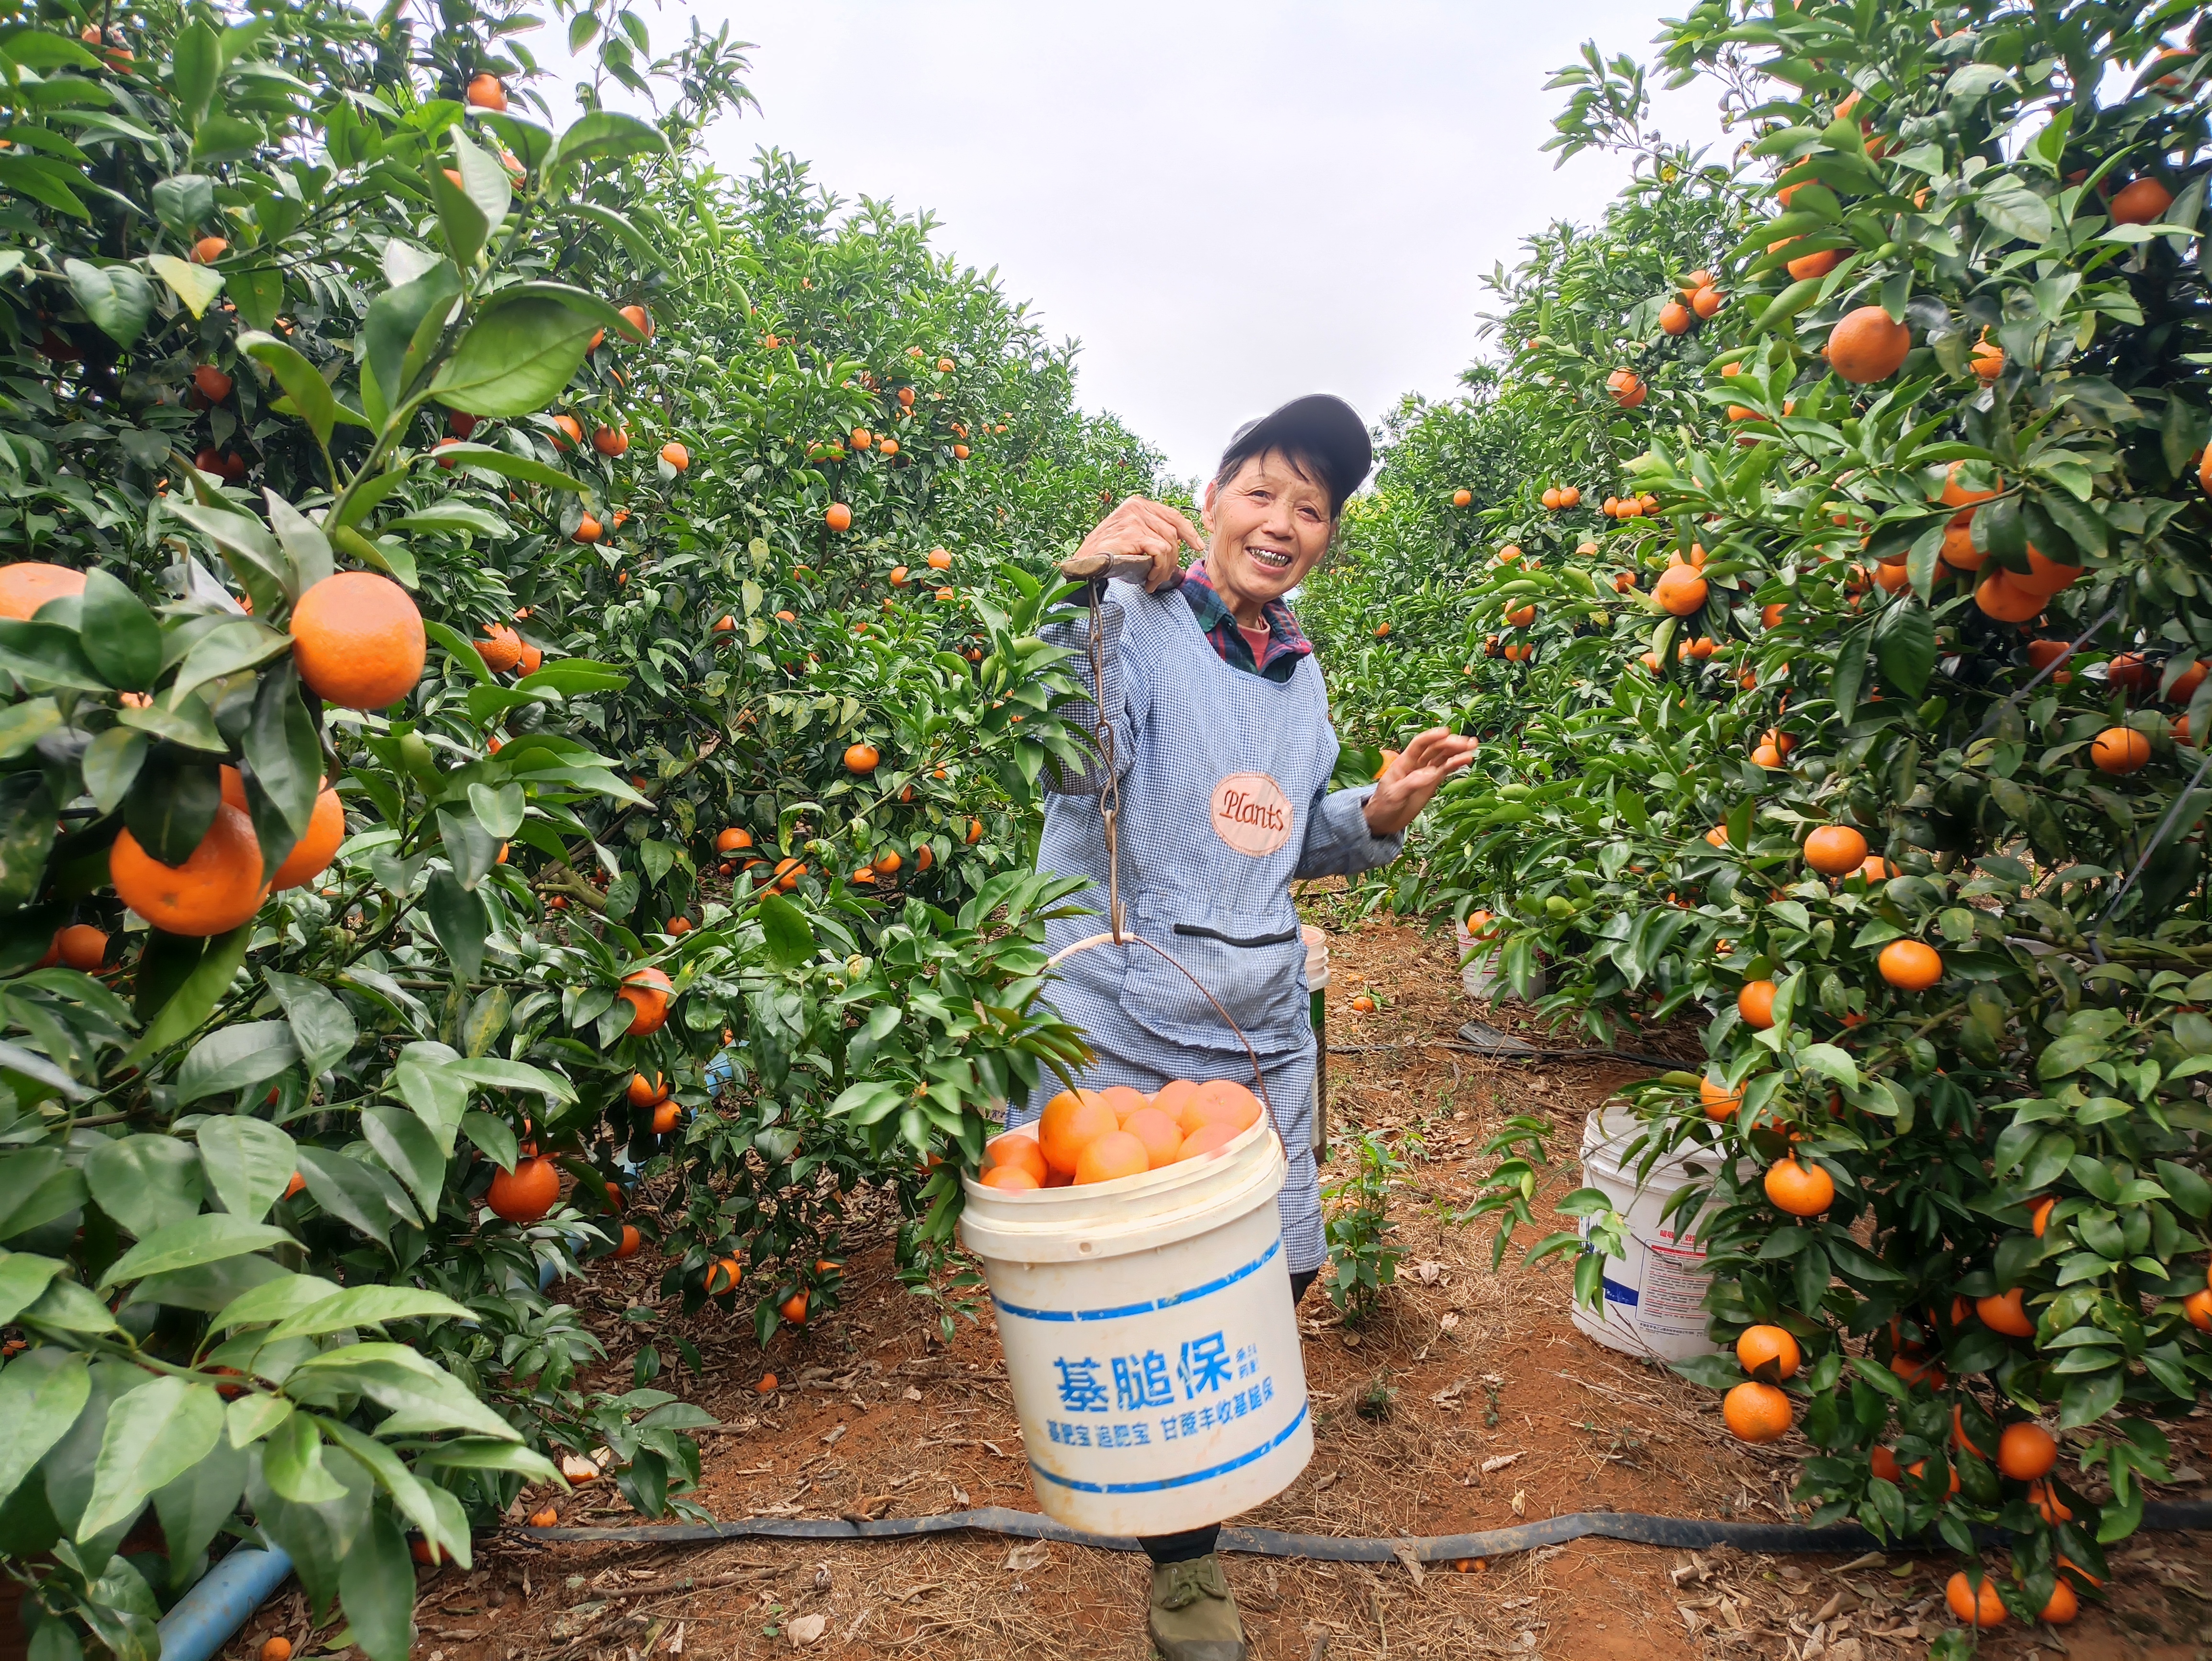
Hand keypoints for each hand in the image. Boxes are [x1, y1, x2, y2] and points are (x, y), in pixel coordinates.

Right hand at [1061, 495, 1204, 591]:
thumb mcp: (1132, 535)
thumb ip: (1151, 531)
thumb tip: (1179, 542)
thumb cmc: (1108, 552)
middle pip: (1172, 533)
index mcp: (1138, 503)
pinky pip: (1160, 551)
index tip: (1196, 545)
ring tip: (1154, 581)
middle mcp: (1136, 506)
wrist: (1084, 563)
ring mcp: (1133, 518)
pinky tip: (1150, 579)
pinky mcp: (1132, 533)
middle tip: (1163, 577)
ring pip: (1168, 544)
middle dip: (1173, 559)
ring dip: (1165, 569)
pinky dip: (1159, 568)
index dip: (1188, 531)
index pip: (1172, 514)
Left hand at [1363, 728, 1478, 837]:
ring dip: (1457, 750)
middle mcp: (1416, 764)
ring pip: (1443, 757)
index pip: (1419, 744)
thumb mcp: (1394, 796)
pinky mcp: (1432, 782)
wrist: (1384, 821)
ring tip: (1472, 745)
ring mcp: (1426, 772)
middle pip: (1435, 748)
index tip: (1446, 732)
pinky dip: (1456, 763)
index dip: (1432, 736)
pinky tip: (1467, 759)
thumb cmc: (1384, 806)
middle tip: (1466, 742)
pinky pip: (1446, 769)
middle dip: (1450, 743)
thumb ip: (1411, 784)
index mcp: (1403, 762)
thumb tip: (1432, 773)